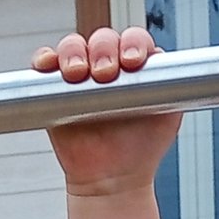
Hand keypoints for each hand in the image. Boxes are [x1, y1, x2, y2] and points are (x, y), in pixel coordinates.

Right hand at [34, 27, 181, 196]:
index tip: (132, 62)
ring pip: (73, 46)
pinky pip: (46, 64)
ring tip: (78, 74)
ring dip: (74, 52)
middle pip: (103, 39)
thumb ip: (174, 88)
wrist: (113, 180)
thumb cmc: (142, 149)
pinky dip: (44, 60)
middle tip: (105, 73)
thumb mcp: (168, 116)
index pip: (133, 39)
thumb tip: (171, 67)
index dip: (132, 44)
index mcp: (135, 65)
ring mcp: (80, 74)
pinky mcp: (54, 88)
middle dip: (103, 49)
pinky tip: (49, 66)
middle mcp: (108, 64)